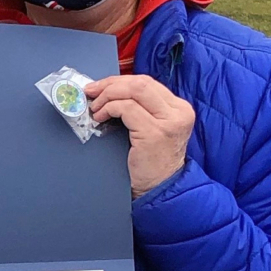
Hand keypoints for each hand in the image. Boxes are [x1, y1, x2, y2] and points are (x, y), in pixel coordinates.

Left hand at [85, 75, 194, 195]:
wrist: (159, 189)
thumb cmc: (151, 162)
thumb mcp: (153, 128)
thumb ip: (142, 108)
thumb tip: (110, 90)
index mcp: (179, 108)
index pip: (146, 82)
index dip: (118, 81)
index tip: (100, 86)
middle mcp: (178, 112)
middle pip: (140, 83)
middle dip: (110, 84)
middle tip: (91, 91)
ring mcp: (168, 122)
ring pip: (133, 91)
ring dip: (107, 95)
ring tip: (95, 107)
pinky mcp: (155, 133)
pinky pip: (126, 108)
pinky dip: (109, 108)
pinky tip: (100, 117)